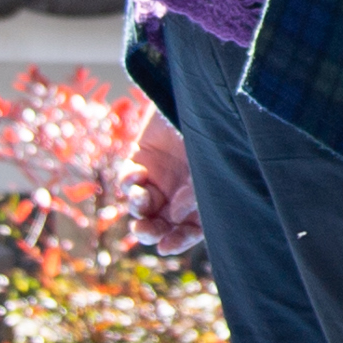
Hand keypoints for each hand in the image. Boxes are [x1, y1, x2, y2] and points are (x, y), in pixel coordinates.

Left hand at [127, 106, 200, 239]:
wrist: (200, 97)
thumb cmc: (215, 136)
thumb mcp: (213, 172)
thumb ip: (198, 201)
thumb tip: (174, 224)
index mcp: (202, 200)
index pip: (187, 231)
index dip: (176, 242)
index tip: (165, 246)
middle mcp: (178, 193)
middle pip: (159, 223)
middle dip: (148, 230)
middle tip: (142, 229)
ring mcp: (158, 177)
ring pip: (140, 206)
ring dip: (137, 207)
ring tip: (140, 198)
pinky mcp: (140, 159)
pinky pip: (128, 180)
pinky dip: (128, 183)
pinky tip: (137, 177)